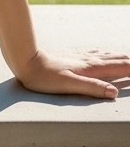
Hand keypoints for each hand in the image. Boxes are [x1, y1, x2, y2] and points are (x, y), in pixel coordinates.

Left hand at [14, 47, 129, 99]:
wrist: (27, 60)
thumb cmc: (46, 77)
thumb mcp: (70, 85)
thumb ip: (92, 87)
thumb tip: (114, 92)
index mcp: (91, 67)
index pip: (120, 67)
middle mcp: (89, 59)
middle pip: (116, 59)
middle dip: (129, 63)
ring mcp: (81, 56)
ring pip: (107, 55)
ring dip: (120, 58)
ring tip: (128, 60)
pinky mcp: (73, 56)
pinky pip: (96, 53)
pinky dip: (107, 55)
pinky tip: (103, 54)